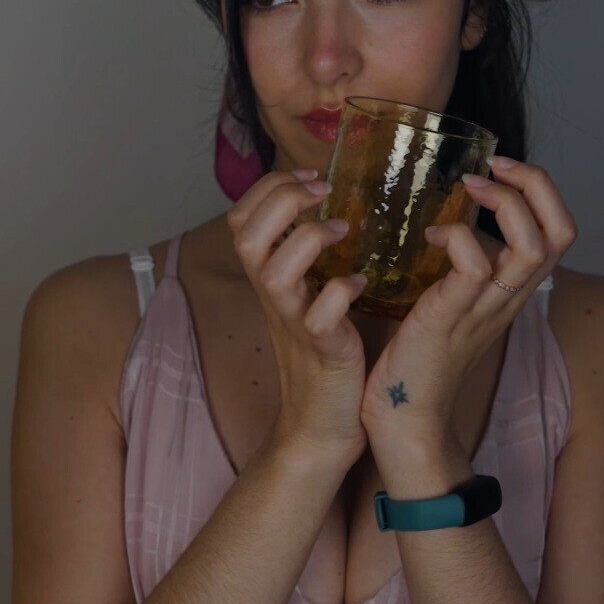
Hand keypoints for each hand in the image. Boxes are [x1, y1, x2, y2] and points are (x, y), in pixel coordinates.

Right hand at [228, 168, 370, 465]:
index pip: (241, 218)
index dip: (268, 187)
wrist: (320, 427)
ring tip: (344, 231)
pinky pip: (319, 317)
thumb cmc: (321, 357)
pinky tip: (362, 285)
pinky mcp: (322, 350)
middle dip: (282, 199)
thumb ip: (304, 260)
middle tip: (323, 191)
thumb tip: (326, 212)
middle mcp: (273, 298)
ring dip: (308, 239)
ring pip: (273, 272)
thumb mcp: (304, 299)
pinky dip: (341, 292)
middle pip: (246, 235)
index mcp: (269, 280)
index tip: (311, 176)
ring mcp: (294, 324)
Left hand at [358, 156, 577, 443]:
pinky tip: (429, 237)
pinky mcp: (452, 316)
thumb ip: (462, 266)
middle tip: (491, 167)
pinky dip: (457, 238)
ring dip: (504, 203)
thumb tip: (448, 221)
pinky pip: (476, 266)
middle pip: (562, 231)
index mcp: (513, 289)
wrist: (406, 416)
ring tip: (468, 188)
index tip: (499, 168)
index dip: (540, 190)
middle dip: (535, 183)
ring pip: (531, 246)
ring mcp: (485, 308)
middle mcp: (510, 297)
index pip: (559, 231)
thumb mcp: (452, 301)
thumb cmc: (420, 355)